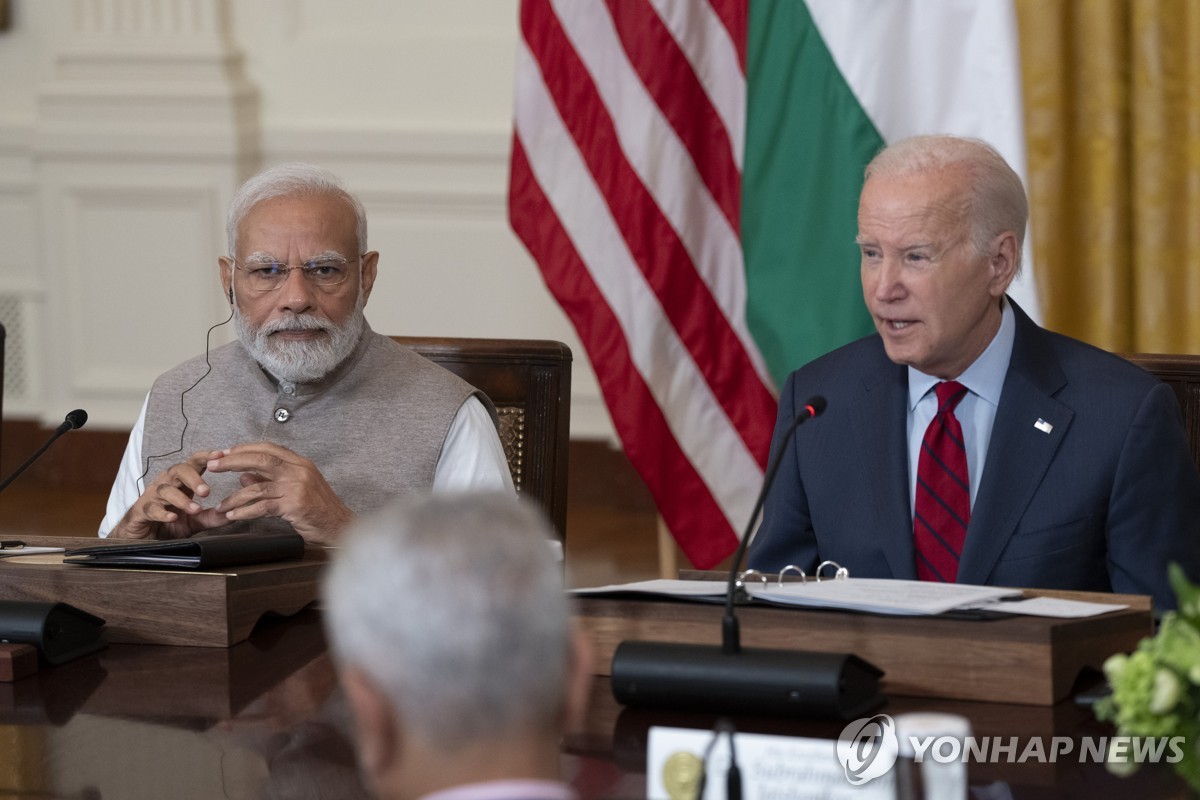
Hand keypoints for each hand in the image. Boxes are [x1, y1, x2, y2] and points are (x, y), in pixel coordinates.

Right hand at [111, 450, 229, 538]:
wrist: (142, 540)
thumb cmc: (168, 525)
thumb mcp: (194, 521)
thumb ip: (211, 517)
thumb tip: (232, 513)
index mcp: (181, 483)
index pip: (193, 463)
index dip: (205, 457)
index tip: (221, 455)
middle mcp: (166, 485)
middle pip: (178, 470)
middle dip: (193, 478)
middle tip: (207, 491)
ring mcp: (152, 497)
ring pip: (165, 490)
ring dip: (182, 499)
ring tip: (195, 509)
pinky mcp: (140, 511)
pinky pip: (151, 508)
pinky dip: (162, 513)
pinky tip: (173, 517)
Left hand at [205, 442, 352, 544]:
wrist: (340, 526)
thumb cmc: (320, 509)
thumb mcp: (296, 489)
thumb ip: (270, 481)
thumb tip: (244, 477)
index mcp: (301, 463)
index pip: (269, 448)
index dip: (245, 448)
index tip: (225, 452)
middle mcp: (299, 471)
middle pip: (261, 459)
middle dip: (233, 461)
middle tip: (213, 465)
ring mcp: (297, 487)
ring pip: (258, 487)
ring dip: (235, 496)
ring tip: (221, 505)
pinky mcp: (294, 505)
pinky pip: (263, 507)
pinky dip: (245, 512)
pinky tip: (234, 515)